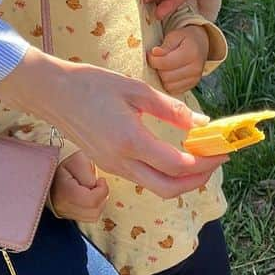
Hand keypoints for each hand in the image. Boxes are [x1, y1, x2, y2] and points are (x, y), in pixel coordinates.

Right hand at [0, 47, 227, 198]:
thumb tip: (202, 123)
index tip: (223, 150)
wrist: (51, 92)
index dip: (205, 162)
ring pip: (157, 188)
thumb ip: (172, 110)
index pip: (178, 166)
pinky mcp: (109, 166)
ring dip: (183, 179)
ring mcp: (113, 167)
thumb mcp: (137, 90)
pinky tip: (177, 155)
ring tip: (201, 158)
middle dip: (199, 180)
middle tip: (216, 160)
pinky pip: (144, 179)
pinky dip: (166, 174)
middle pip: (169, 189)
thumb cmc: (92, 84)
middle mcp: (121, 162)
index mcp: (130, 141)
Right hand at [50, 151, 108, 221]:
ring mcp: (64, 212)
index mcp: (65, 193)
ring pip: (92, 216)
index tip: (101, 180)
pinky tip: (89, 196)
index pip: (91, 201)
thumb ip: (87, 174)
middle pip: (94, 212)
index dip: (102, 191)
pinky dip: (93, 207)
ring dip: (99, 203)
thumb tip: (94, 186)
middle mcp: (63, 207)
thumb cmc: (65, 162)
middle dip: (101, 197)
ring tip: (93, 190)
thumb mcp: (77, 161)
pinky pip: (87, 217)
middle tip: (97, 184)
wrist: (50, 168)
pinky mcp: (67, 214)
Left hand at [149, 27, 208, 94]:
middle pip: (166, 76)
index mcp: (191, 52)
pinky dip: (168, 83)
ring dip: (162, 77)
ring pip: (168, 86)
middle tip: (158, 60)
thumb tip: (154, 53)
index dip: (153, 59)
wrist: (201, 44)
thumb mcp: (175, 35)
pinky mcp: (192, 86)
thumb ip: (165, 45)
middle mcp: (196, 68)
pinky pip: (173, 91)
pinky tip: (170, 74)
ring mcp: (195, 79)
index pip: (165, 62)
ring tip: (164, 67)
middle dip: (158, 68)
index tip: (151, 54)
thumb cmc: (186, 39)